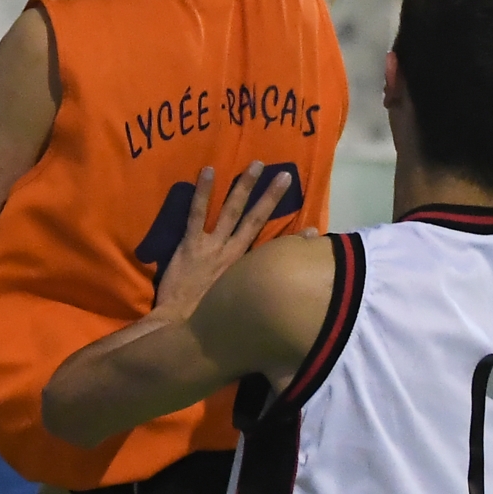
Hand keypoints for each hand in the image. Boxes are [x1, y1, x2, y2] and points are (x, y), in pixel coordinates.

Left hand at [155, 162, 297, 319]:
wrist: (179, 328)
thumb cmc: (208, 320)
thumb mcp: (238, 305)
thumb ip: (254, 292)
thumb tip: (276, 289)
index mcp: (246, 267)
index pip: (273, 247)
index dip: (294, 238)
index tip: (313, 229)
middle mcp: (233, 252)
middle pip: (255, 219)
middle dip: (270, 197)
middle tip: (284, 174)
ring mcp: (212, 246)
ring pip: (232, 211)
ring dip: (244, 187)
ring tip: (255, 165)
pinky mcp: (190, 245)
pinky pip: (197, 214)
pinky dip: (203, 192)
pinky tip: (208, 171)